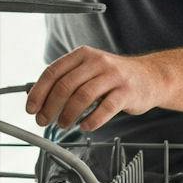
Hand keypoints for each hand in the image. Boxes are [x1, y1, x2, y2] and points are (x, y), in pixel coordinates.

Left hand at [26, 47, 168, 130]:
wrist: (151, 77)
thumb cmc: (115, 77)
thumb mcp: (90, 70)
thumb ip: (68, 80)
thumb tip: (38, 99)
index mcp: (83, 55)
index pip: (53, 72)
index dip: (39, 92)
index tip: (31, 108)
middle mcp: (97, 62)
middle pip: (65, 86)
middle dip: (50, 107)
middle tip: (44, 121)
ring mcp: (113, 76)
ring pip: (82, 97)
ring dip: (68, 115)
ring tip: (63, 125)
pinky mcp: (127, 92)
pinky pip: (105, 109)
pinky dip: (91, 121)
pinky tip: (85, 126)